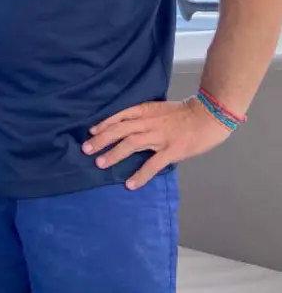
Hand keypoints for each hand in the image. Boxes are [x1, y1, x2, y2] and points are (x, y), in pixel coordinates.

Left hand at [81, 97, 231, 189]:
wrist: (208, 116)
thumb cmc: (184, 112)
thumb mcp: (159, 108)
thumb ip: (144, 116)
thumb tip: (128, 125)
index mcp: (145, 110)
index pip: (120, 116)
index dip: (104, 124)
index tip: (91, 132)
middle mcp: (148, 122)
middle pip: (119, 130)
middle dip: (102, 140)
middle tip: (86, 149)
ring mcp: (159, 137)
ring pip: (130, 144)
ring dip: (114, 154)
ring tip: (100, 163)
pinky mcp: (171, 151)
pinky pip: (152, 164)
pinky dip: (140, 175)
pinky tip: (130, 184)